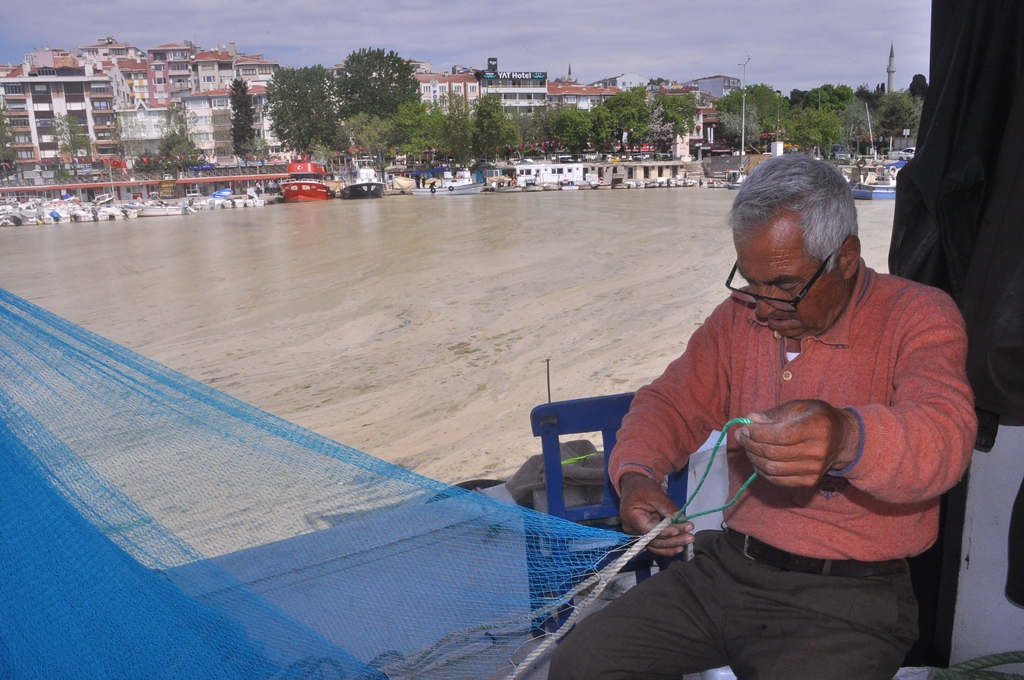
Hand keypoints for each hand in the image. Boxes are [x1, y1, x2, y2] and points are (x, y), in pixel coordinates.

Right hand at [618, 472, 694, 555]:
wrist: (633, 486)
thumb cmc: (642, 487)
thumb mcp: (655, 493)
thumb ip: (667, 507)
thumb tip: (681, 519)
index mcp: (631, 516)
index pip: (649, 530)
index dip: (665, 532)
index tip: (680, 530)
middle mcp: (632, 529)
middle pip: (654, 540)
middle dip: (673, 540)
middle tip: (690, 537)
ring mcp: (637, 533)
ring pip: (655, 545)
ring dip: (673, 545)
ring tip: (688, 540)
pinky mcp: (644, 535)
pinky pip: (655, 543)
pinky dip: (667, 546)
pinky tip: (680, 546)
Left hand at [735, 400, 858, 487]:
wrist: (843, 439)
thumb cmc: (817, 418)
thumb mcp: (800, 407)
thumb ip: (775, 414)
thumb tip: (751, 420)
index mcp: (817, 427)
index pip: (780, 435)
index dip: (758, 433)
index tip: (745, 428)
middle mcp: (818, 451)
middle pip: (773, 453)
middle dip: (751, 444)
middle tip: (741, 436)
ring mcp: (814, 470)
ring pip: (772, 469)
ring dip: (753, 457)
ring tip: (747, 446)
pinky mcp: (809, 482)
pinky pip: (778, 480)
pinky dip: (762, 470)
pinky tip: (757, 459)